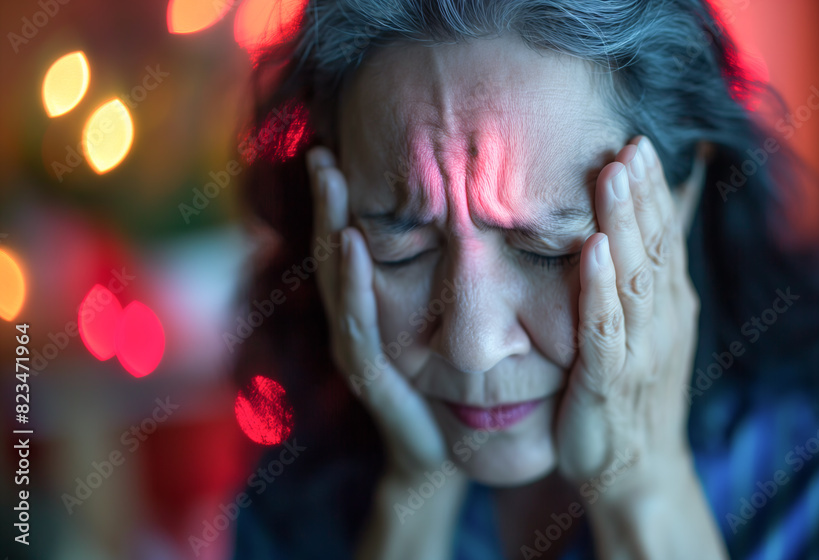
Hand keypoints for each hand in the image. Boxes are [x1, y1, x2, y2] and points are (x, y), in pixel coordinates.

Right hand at [307, 146, 457, 481]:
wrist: (448, 457)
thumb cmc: (453, 389)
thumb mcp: (451, 325)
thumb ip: (451, 281)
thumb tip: (485, 219)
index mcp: (374, 306)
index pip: (352, 242)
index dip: (343, 199)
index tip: (342, 146)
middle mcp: (358, 323)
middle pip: (334, 252)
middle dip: (326, 200)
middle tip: (323, 149)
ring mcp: (360, 349)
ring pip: (337, 280)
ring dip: (329, 227)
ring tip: (328, 179)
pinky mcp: (371, 377)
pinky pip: (359, 326)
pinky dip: (353, 284)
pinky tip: (353, 243)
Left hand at [555, 135, 699, 496]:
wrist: (636, 471)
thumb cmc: (634, 393)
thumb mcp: (646, 329)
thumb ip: (644, 277)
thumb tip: (641, 227)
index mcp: (670, 305)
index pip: (665, 237)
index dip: (655, 190)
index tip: (641, 142)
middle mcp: (663, 321)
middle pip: (655, 246)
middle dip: (642, 192)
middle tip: (632, 141)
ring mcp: (641, 350)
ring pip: (635, 277)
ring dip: (625, 224)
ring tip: (613, 175)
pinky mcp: (611, 380)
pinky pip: (606, 329)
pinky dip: (602, 289)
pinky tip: (593, 253)